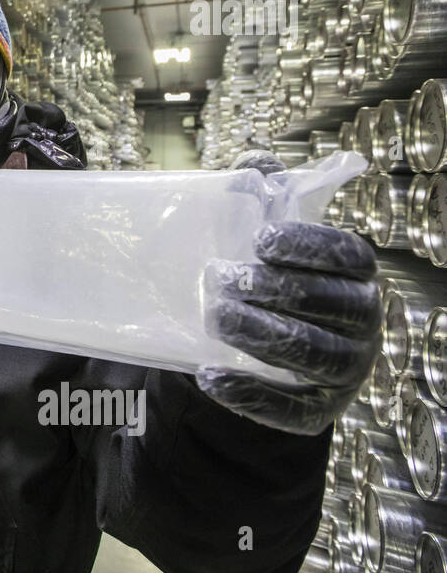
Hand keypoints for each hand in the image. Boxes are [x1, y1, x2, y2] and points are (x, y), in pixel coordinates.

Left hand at [197, 150, 379, 435]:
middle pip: (326, 304)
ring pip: (308, 352)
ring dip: (258, 333)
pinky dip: (248, 392)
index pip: (348, 255)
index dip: (308, 245)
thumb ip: (267, 201)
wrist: (267, 361)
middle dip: (273, 289)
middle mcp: (362, 321)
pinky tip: (209, 376)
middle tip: (222, 279)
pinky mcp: (319, 410)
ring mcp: (346, 369)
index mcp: (356, 275)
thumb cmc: (274, 287)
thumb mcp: (271, 246)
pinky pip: (288, 407)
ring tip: (215, 317)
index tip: (261, 239)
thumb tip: (254, 162)